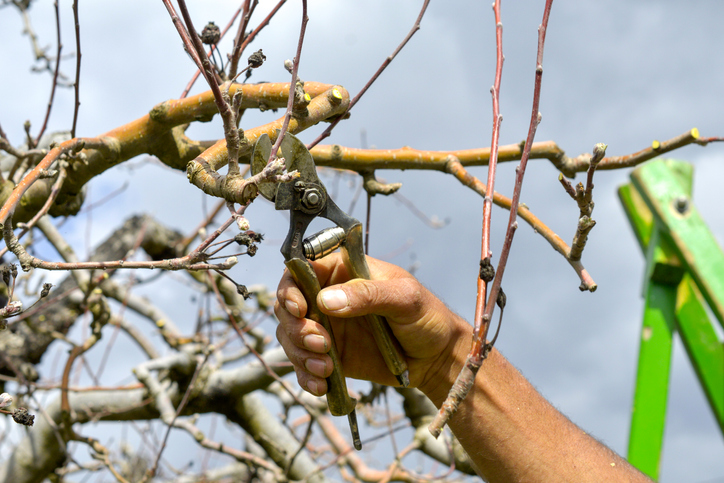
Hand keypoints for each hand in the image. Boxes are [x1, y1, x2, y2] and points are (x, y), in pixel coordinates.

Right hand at [274, 253, 469, 401]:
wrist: (437, 358)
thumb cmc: (427, 316)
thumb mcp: (405, 298)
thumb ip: (368, 295)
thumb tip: (326, 300)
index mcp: (344, 271)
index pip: (302, 269)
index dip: (290, 288)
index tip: (299, 309)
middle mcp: (329, 296)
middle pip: (287, 306)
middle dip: (295, 328)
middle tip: (321, 344)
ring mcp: (327, 326)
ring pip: (291, 336)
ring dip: (300, 354)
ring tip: (326, 368)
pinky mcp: (330, 355)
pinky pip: (304, 364)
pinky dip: (305, 375)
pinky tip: (321, 385)